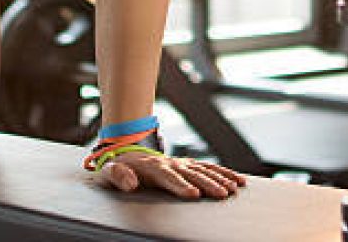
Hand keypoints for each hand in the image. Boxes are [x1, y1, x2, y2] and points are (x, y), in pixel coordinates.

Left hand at [93, 149, 245, 198]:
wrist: (126, 152)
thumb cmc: (118, 168)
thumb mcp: (109, 171)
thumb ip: (118, 176)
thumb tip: (131, 183)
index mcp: (152, 167)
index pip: (168, 177)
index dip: (181, 186)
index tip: (193, 194)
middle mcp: (170, 163)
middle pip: (191, 174)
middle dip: (207, 184)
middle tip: (221, 194)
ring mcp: (181, 163)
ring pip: (204, 170)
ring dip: (220, 178)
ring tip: (233, 189)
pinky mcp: (188, 165)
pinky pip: (209, 168)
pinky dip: (224, 173)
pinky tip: (237, 181)